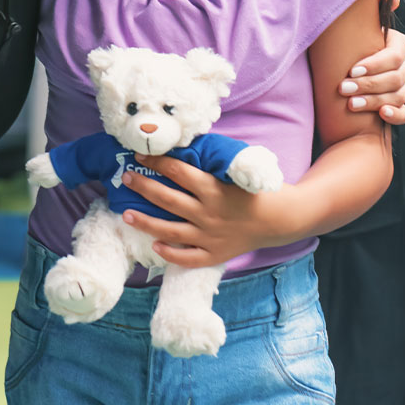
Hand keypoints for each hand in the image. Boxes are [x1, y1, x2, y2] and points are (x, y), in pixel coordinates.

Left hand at [119, 156, 291, 268]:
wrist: (278, 219)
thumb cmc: (252, 190)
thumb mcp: (233, 172)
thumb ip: (207, 164)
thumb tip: (179, 148)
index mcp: (213, 189)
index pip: (178, 172)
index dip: (157, 161)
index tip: (140, 155)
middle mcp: (208, 213)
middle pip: (168, 199)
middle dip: (143, 187)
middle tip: (125, 178)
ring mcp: (209, 236)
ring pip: (171, 230)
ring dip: (146, 222)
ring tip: (125, 214)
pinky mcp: (214, 254)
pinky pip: (188, 257)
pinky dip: (170, 253)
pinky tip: (154, 245)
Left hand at [339, 20, 404, 124]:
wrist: (343, 68)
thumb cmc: (349, 43)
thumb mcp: (355, 26)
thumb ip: (370, 9)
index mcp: (398, 45)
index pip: (394, 56)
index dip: (375, 64)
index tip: (351, 69)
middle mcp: (404, 66)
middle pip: (395, 78)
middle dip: (368, 84)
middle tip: (343, 89)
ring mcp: (403, 87)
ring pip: (398, 96)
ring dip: (374, 101)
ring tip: (351, 104)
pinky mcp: (398, 105)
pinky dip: (396, 115)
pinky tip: (382, 115)